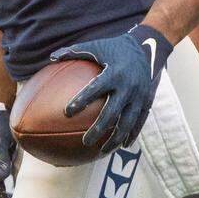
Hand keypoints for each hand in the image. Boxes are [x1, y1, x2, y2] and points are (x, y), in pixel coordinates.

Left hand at [50, 24, 172, 153]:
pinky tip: (122, 146)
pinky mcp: (147, 101)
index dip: (81, 100)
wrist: (147, 47)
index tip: (67, 112)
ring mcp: (139, 96)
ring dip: (115, 138)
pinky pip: (140, 121)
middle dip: (98, 129)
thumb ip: (73, 52)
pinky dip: (131, 134)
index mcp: (113, 73)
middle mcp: (128, 87)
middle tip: (85, 142)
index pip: (95, 89)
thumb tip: (51, 58)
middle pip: (112, 113)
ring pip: (127, 122)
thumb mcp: (95, 46)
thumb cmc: (115, 47)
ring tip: (103, 151)